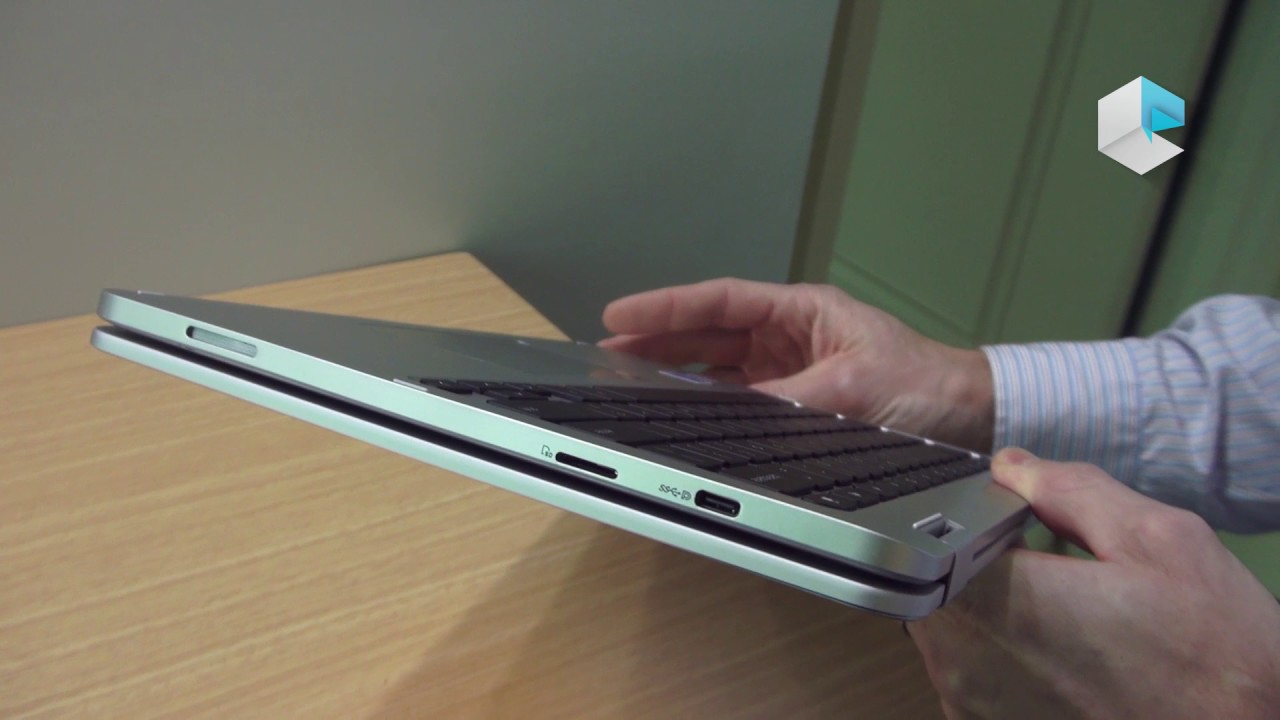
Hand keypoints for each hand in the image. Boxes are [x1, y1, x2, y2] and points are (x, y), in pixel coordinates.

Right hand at [600, 278, 994, 450]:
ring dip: (674, 373)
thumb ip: (793, 400)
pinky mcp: (793, 405)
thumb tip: (739, 413)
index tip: (621, 313)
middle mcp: (787, 336)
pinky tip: (676, 414)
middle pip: (707, 333)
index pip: (720, 302)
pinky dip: (705, 407)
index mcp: (800, 310)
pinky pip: (737, 402)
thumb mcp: (856, 385)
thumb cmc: (924, 383)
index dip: (668, 306)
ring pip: (716, 368)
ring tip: (626, 379)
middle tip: (606, 349)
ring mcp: (786, 372)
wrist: (967, 416)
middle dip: (657, 338)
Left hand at [908, 448, 1279, 719]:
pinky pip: (967, 671)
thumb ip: (1070, 490)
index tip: (1005, 517)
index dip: (964, 516)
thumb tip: (1011, 466)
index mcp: (1000, 602)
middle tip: (1042, 562)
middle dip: (972, 560)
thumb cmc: (1216, 652)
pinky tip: (1060, 651)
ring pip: (946, 626)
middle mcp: (967, 662)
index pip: (931, 533)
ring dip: (985, 607)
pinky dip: (998, 653)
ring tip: (1059, 609)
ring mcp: (971, 705)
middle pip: (931, 579)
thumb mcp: (1160, 540)